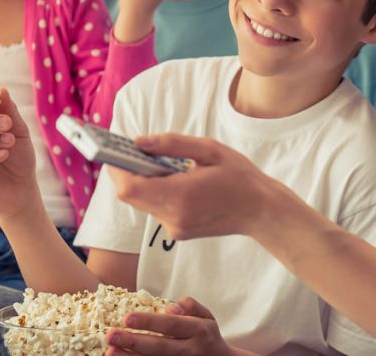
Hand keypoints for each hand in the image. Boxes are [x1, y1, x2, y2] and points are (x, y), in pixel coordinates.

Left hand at [105, 297, 235, 355]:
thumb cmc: (207, 335)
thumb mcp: (206, 315)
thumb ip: (189, 305)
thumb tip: (170, 308)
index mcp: (198, 330)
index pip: (171, 325)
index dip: (149, 322)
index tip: (127, 318)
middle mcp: (190, 350)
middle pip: (160, 348)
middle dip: (134, 342)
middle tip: (111, 336)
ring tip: (110, 352)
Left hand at [108, 133, 282, 240]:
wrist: (261, 212)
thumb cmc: (239, 176)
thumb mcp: (210, 149)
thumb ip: (172, 144)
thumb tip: (138, 141)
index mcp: (180, 195)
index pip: (130, 188)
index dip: (116, 168)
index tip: (114, 150)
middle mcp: (173, 216)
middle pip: (130, 196)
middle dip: (127, 172)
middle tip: (133, 151)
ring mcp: (174, 228)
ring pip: (142, 202)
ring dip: (144, 182)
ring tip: (158, 163)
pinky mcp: (178, 232)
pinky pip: (156, 209)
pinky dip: (158, 192)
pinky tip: (175, 180)